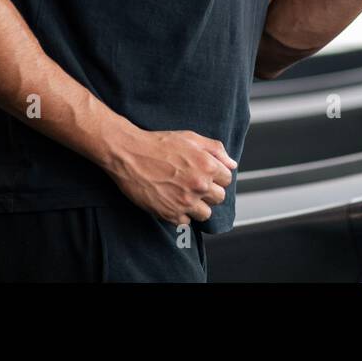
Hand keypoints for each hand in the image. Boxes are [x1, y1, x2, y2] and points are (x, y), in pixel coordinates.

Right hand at [105, 127, 236, 225]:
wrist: (129, 154)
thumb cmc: (159, 144)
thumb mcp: (191, 138)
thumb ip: (215, 150)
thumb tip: (232, 164)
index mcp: (207, 166)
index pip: (227, 180)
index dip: (217, 176)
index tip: (206, 174)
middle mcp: (199, 186)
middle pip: (219, 198)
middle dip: (209, 192)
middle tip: (194, 184)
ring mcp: (185, 202)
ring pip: (205, 214)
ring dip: (198, 206)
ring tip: (184, 195)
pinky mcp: (169, 214)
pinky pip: (185, 222)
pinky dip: (180, 214)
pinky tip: (172, 201)